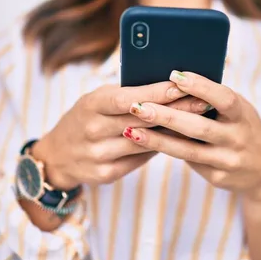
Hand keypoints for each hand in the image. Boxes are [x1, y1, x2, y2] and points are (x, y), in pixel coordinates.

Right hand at [34, 81, 211, 190]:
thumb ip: (124, 95)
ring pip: (145, 142)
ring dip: (173, 131)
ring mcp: (99, 154)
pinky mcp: (106, 174)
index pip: (128, 98)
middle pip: (142, 120)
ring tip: (198, 121)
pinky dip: (160, 148)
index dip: (156, 92)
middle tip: (203, 103)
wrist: (57, 156)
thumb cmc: (85, 118)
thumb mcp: (95, 100)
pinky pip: (141, 159)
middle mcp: (93, 130)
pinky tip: (179, 141)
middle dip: (175, 110)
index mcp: (90, 105)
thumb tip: (167, 86)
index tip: (183, 85)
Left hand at [124, 71, 260, 202]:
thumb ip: (216, 99)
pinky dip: (166, 150)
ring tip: (131, 129)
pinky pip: (188, 161)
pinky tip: (144, 143)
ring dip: (156, 140)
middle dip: (166, 116)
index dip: (200, 87)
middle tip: (137, 106)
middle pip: (198, 127)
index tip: (173, 75)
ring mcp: (227, 160)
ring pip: (187, 150)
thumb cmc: (244, 129)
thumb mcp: (241, 110)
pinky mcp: (217, 177)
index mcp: (243, 115)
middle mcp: (238, 138)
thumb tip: (177, 80)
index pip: (223, 99)